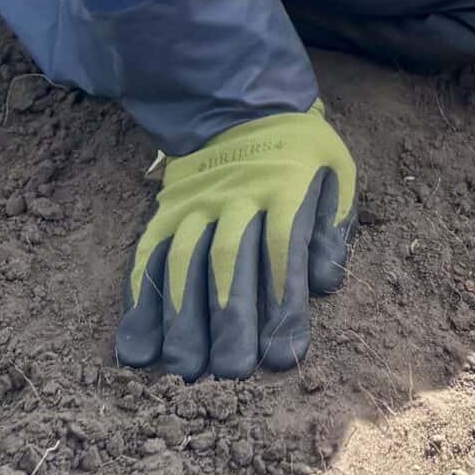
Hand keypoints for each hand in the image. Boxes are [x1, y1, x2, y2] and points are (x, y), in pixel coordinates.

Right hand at [116, 104, 354, 380]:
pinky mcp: (164, 212)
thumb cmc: (300, 151)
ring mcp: (194, 204)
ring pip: (183, 262)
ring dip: (181, 319)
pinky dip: (139, 303)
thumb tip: (324, 282)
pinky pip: (148, 257)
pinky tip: (138, 347)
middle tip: (232, 373)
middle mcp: (235, 196)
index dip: (283, 303)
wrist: (240, 102)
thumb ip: (333, 224)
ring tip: (185, 369)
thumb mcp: (336, 168)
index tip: (285, 354)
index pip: (281, 249)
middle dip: (230, 320)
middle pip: (229, 260)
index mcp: (284, 185)